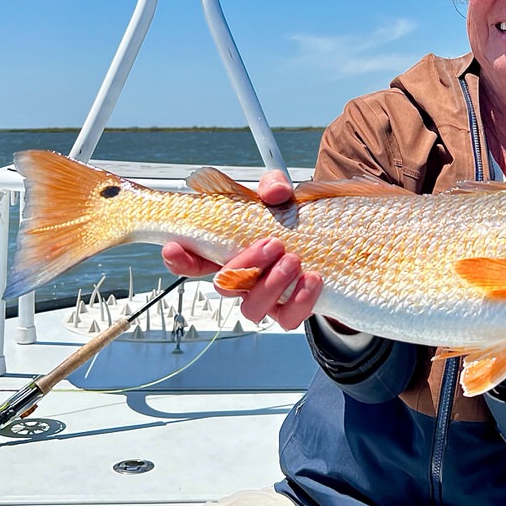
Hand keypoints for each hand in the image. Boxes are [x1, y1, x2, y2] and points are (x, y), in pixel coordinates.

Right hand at [161, 169, 322, 329]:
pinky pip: (288, 319)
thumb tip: (274, 191)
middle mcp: (244, 279)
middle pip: (225, 285)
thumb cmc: (295, 222)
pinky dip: (300, 300)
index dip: (179, 258)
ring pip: (252, 308)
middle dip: (245, 265)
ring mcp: (265, 298)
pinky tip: (311, 278)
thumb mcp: (282, 196)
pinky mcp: (290, 310)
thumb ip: (273, 186)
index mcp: (230, 251)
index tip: (174, 247)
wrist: (331, 245)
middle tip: (272, 244)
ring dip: (271, 285)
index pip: (193, 261)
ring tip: (292, 260)